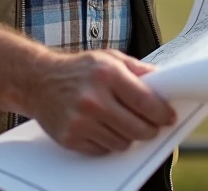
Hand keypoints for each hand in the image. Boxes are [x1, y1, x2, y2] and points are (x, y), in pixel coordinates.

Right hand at [24, 50, 175, 155]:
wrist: (38, 81)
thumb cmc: (78, 69)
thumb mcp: (109, 58)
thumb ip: (138, 70)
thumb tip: (163, 82)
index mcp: (107, 74)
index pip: (144, 101)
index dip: (161, 112)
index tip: (168, 117)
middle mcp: (93, 99)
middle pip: (137, 127)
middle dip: (150, 129)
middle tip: (152, 125)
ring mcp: (81, 121)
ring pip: (122, 142)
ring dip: (129, 136)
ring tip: (124, 122)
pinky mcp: (71, 138)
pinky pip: (103, 150)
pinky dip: (109, 142)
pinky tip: (105, 127)